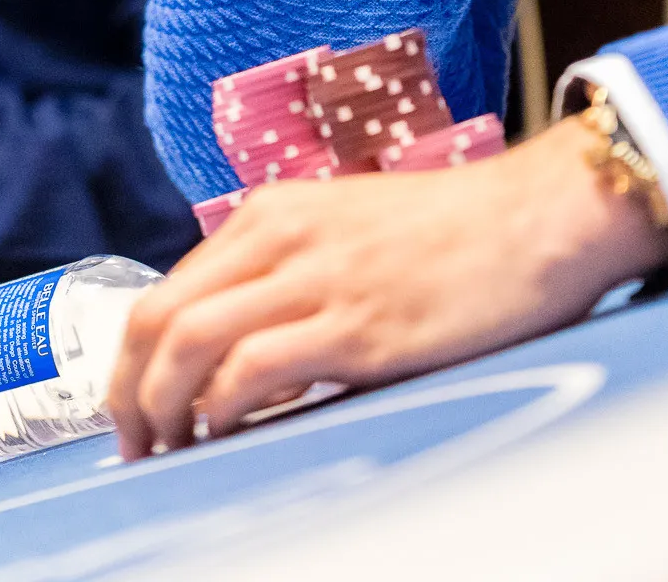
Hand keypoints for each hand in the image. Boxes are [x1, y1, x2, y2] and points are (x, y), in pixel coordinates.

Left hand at [108, 117, 667, 456]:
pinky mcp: (357, 326)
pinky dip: (221, 410)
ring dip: (162, 409)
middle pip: (158, 317)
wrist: (538, 217)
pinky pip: (252, 368)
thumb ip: (291, 277)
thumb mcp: (348, 233)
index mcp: (272, 213)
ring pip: (189, 342)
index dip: (132, 363)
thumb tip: (237, 360)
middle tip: (136, 447)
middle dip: (129, 394)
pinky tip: (226, 439)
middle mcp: (280, 235)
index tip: (134, 413)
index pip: (164, 291)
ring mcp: (316, 278)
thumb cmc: (455, 236)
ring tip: (169, 455)